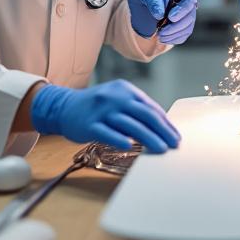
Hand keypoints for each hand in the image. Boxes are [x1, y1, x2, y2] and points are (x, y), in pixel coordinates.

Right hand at [30, 79, 179, 152]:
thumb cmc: (96, 106)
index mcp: (125, 90)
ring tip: (160, 149)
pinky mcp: (89, 124)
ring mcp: (101, 110)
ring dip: (148, 138)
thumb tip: (162, 127)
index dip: (166, 123)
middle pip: (144, 115)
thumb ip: (136, 109)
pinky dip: (118, 139)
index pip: (150, 107)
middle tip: (173, 145)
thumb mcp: (117, 99)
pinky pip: (106, 132)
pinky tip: (129, 146)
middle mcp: (115, 97)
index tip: (175, 136)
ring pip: (129, 125)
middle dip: (162, 131)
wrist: (63, 106)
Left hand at [127, 0, 198, 43]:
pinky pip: (182, 36)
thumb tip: (160, 15)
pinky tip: (162, 38)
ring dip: (174, 34)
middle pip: (190, 16)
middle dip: (176, 26)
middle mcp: (185, 4)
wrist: (140, 4)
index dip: (184, 9)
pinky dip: (173, 39)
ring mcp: (185, 17)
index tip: (171, 17)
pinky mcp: (181, 29)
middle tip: (161, 31)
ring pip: (187, 28)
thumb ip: (153, 0)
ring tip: (159, 35)